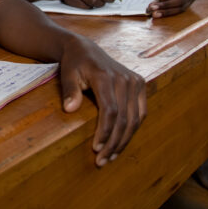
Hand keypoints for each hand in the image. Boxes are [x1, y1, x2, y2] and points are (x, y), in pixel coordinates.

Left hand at [59, 36, 146, 166]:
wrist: (85, 48)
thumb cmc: (74, 63)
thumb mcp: (67, 74)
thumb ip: (69, 91)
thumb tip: (69, 109)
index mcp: (106, 76)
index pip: (111, 111)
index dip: (105, 132)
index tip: (96, 149)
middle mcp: (124, 79)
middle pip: (124, 118)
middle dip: (114, 142)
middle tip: (102, 161)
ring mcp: (134, 81)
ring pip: (134, 118)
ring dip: (124, 140)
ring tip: (112, 156)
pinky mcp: (139, 84)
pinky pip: (140, 112)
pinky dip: (133, 129)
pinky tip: (121, 142)